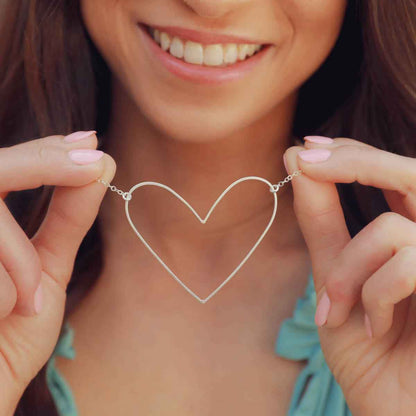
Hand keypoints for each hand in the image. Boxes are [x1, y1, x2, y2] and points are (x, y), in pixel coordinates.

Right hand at [0, 131, 114, 411]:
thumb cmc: (11, 332)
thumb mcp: (46, 268)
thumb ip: (67, 218)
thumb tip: (100, 164)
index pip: (5, 166)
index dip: (43, 150)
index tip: (89, 144)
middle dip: (41, 162)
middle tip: (92, 161)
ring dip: (20, 265)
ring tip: (23, 306)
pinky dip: (7, 294)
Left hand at [283, 136, 415, 415]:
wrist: (392, 407)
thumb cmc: (365, 346)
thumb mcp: (333, 274)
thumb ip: (321, 219)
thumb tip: (296, 158)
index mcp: (411, 231)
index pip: (387, 172)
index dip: (351, 153)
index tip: (304, 146)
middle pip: (408, 172)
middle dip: (353, 162)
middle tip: (305, 159)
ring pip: (392, 229)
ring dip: (348, 269)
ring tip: (336, 307)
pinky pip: (408, 262)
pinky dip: (374, 296)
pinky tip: (376, 327)